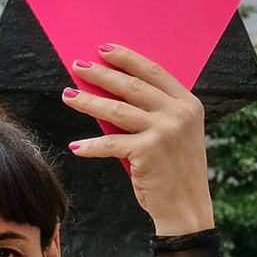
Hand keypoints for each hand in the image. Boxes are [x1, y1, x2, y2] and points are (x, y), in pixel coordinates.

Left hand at [60, 44, 214, 235]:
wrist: (186, 207)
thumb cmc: (173, 169)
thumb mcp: (173, 134)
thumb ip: (152, 112)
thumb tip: (110, 92)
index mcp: (188, 103)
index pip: (154, 72)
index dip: (127, 58)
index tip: (104, 49)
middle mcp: (179, 113)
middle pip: (131, 86)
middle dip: (101, 74)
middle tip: (78, 65)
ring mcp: (164, 131)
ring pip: (116, 110)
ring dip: (87, 102)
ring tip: (67, 95)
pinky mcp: (147, 151)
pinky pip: (109, 144)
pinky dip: (90, 146)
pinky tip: (76, 146)